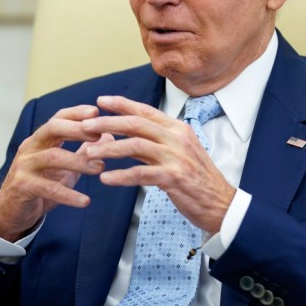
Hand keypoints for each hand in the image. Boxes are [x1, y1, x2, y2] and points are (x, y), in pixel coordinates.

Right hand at [0, 104, 111, 241]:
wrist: (12, 212)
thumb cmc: (40, 185)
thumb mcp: (65, 168)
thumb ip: (83, 152)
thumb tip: (107, 136)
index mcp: (40, 140)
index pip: (57, 118)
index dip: (76, 113)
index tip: (96, 111)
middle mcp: (30, 148)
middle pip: (52, 128)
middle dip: (77, 129)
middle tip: (99, 134)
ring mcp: (24, 166)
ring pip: (52, 157)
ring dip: (78, 161)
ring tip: (100, 168)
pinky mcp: (22, 186)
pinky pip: (49, 188)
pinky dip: (69, 195)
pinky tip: (85, 201)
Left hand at [81, 95, 235, 233]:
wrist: (222, 204)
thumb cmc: (197, 180)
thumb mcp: (178, 154)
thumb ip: (152, 144)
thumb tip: (123, 138)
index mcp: (178, 129)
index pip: (145, 111)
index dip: (121, 104)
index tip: (100, 100)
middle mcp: (177, 138)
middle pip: (135, 124)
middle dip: (107, 123)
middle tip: (84, 126)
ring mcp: (176, 157)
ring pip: (134, 146)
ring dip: (108, 149)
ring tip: (88, 154)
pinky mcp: (174, 177)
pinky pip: (140, 173)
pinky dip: (120, 175)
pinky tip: (105, 179)